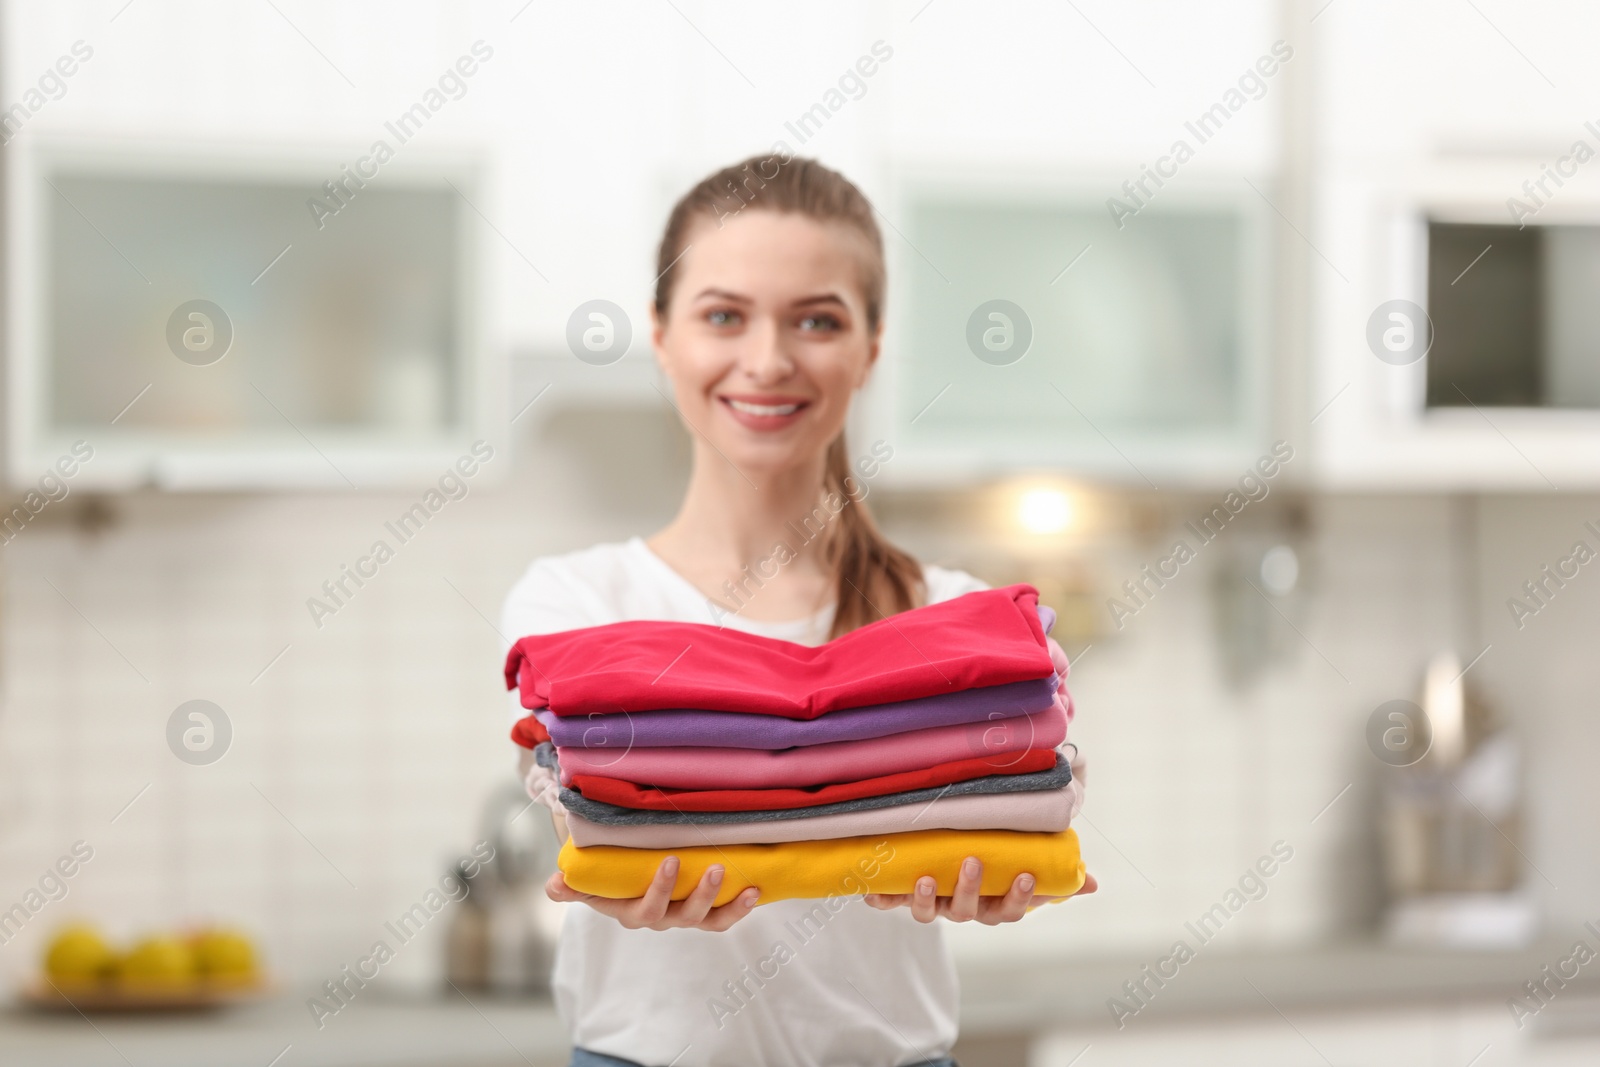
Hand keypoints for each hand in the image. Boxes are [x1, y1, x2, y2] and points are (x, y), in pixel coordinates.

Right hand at [545, 857, 759, 930]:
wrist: (624, 880)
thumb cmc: (603, 877)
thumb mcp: (584, 882)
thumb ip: (568, 886)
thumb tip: (554, 885)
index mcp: (630, 912)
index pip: (644, 910)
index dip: (658, 890)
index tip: (668, 861)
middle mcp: (661, 919)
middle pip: (681, 916)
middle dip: (699, 895)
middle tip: (715, 868)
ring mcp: (684, 916)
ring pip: (707, 920)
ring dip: (726, 904)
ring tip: (742, 884)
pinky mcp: (704, 911)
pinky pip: (723, 917)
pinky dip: (740, 907)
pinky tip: (754, 889)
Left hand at [863, 857, 1097, 924]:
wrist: (940, 865)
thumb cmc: (993, 867)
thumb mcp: (1025, 867)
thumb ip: (1058, 876)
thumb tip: (1093, 884)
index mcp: (992, 904)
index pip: (1009, 910)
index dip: (1019, 897)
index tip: (1027, 875)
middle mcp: (962, 908)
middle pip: (968, 911)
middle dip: (969, 889)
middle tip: (972, 862)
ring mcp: (932, 904)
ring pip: (931, 913)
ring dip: (928, 899)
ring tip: (926, 878)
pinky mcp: (902, 896)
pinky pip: (890, 902)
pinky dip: (880, 898)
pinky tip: (872, 891)